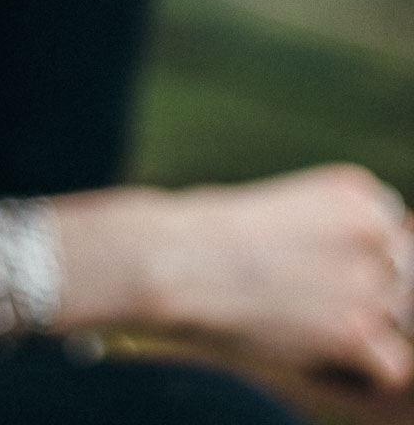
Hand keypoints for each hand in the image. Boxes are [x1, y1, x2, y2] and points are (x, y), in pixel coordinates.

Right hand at [146, 165, 413, 389]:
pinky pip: (390, 365)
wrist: (168, 261)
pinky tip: (309, 349)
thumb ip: (336, 230)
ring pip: (397, 320)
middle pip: (400, 277)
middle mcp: (374, 231)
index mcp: (357, 192)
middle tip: (298, 293)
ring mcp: (368, 281)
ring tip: (298, 318)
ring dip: (356, 327)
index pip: (392, 232)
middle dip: (361, 290)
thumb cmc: (204, 233)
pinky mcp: (355, 330)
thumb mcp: (280, 207)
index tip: (306, 261)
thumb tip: (378, 269)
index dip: (354, 255)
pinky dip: (356, 368)